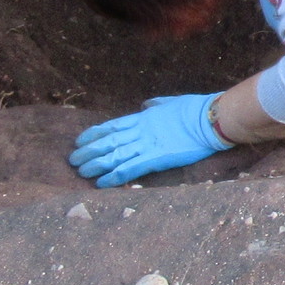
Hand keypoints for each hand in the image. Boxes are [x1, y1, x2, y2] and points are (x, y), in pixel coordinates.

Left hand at [69, 95, 228, 188]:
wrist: (211, 119)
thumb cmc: (197, 109)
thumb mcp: (172, 102)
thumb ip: (157, 104)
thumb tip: (146, 104)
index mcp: (144, 118)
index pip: (112, 126)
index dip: (93, 134)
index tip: (79, 140)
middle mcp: (141, 131)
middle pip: (108, 141)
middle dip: (89, 151)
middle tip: (73, 160)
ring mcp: (148, 145)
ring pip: (114, 155)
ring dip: (96, 164)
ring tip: (81, 172)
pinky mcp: (156, 158)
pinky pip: (129, 169)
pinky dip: (114, 176)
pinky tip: (102, 183)